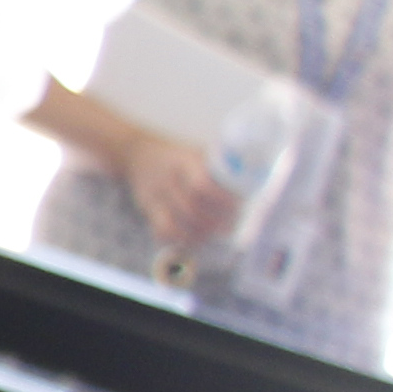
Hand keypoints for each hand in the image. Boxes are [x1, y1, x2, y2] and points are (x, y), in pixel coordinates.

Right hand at [120, 131, 241, 254]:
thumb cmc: (178, 155)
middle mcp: (168, 179)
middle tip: (231, 227)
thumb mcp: (197, 152)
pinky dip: (179, 238)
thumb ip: (218, 165)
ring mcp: (155, 194)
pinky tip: (192, 239)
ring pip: (177, 222)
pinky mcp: (147, 208)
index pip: (202, 185)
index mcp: (184, 161)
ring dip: (199, 233)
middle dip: (215, 221)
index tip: (238, 206)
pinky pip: (161, 229)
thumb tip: (255, 177)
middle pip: (191, 208)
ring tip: (215, 235)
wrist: (137, 153)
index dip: (222, 200)